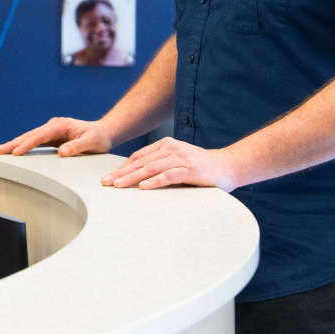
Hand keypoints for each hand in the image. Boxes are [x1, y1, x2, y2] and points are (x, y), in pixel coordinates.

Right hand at [0, 117, 113, 156]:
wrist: (104, 133)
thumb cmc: (99, 137)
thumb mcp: (91, 142)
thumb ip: (77, 146)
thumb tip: (62, 151)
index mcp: (61, 125)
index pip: (41, 135)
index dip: (27, 144)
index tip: (16, 151)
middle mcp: (54, 126)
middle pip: (31, 135)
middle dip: (14, 143)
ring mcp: (52, 131)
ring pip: (30, 137)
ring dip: (15, 144)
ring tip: (0, 152)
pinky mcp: (52, 137)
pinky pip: (34, 142)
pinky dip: (23, 146)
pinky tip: (14, 151)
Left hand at [101, 137, 238, 191]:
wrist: (228, 166)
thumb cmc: (202, 167)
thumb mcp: (178, 161)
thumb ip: (161, 165)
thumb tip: (139, 177)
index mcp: (167, 145)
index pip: (139, 157)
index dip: (122, 167)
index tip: (108, 178)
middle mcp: (172, 149)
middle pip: (141, 162)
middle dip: (121, 173)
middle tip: (106, 183)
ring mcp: (181, 158)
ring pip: (151, 168)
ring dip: (132, 177)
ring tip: (118, 185)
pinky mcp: (190, 170)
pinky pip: (168, 176)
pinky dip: (154, 182)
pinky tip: (142, 188)